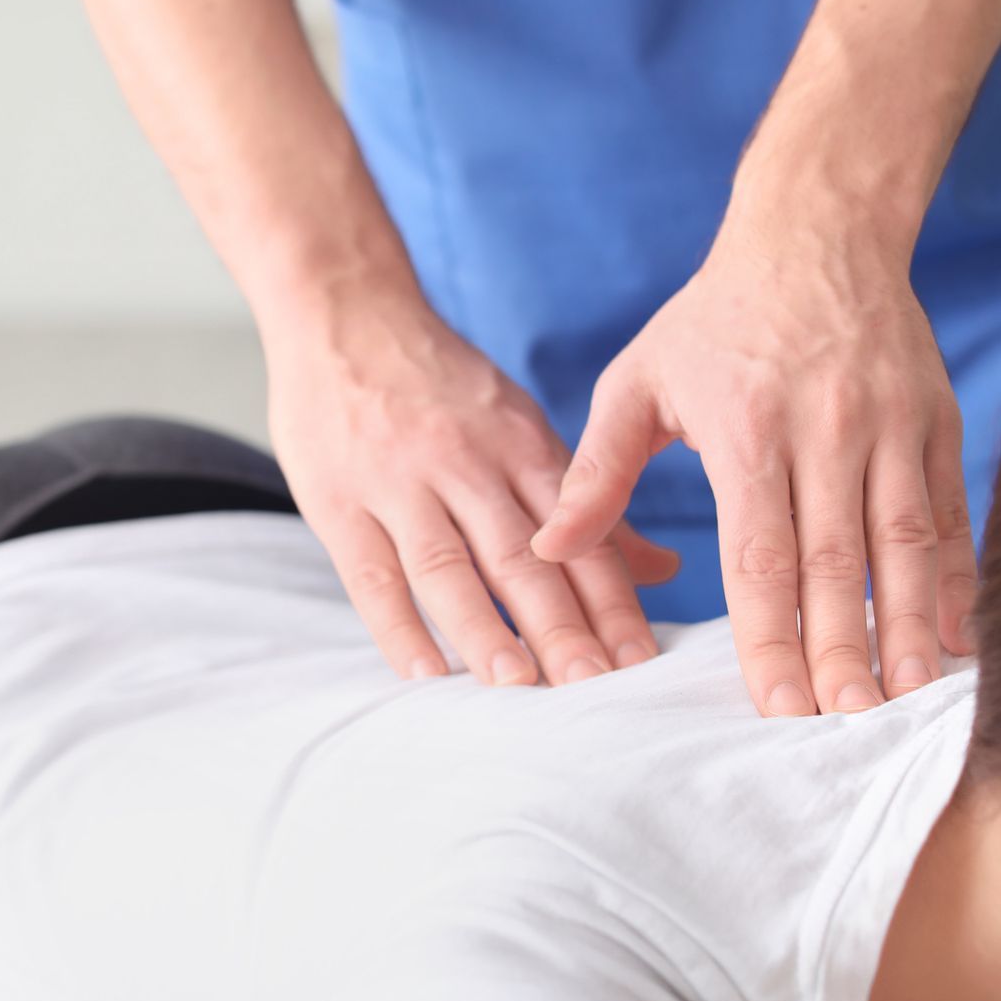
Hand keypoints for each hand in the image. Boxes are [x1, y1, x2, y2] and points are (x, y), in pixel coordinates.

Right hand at [268, 302, 679, 686]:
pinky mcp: (338, 500)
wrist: (345, 312)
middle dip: (561, 625)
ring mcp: (398, 482)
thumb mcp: (522, 425)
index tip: (640, 662)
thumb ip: (586, 499)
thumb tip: (662, 570)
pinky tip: (423, 670)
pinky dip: (396, 625)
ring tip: (519, 684)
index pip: (577, 534)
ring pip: (448, 565)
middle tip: (594, 688)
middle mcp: (465, 464)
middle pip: (520, 556)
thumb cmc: (442, 384)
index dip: (611, 600)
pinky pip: (370, 573)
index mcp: (520, 446)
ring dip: (484, 628)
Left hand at [530, 221, 977, 716]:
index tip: (777, 703)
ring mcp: (890, 426)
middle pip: (835, 561)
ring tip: (906, 696)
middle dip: (841, 648)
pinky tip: (957, 637)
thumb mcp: (638, 380)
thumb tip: (546, 548)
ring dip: (907, 625)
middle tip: (844, 722)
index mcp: (747, 430)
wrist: (817, 232)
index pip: (760, 555)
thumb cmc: (712, 319)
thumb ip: (597, 470)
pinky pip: (950, 511)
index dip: (771, 634)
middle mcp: (826, 432)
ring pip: (903, 543)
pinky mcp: (937, 420)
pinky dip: (957, 576)